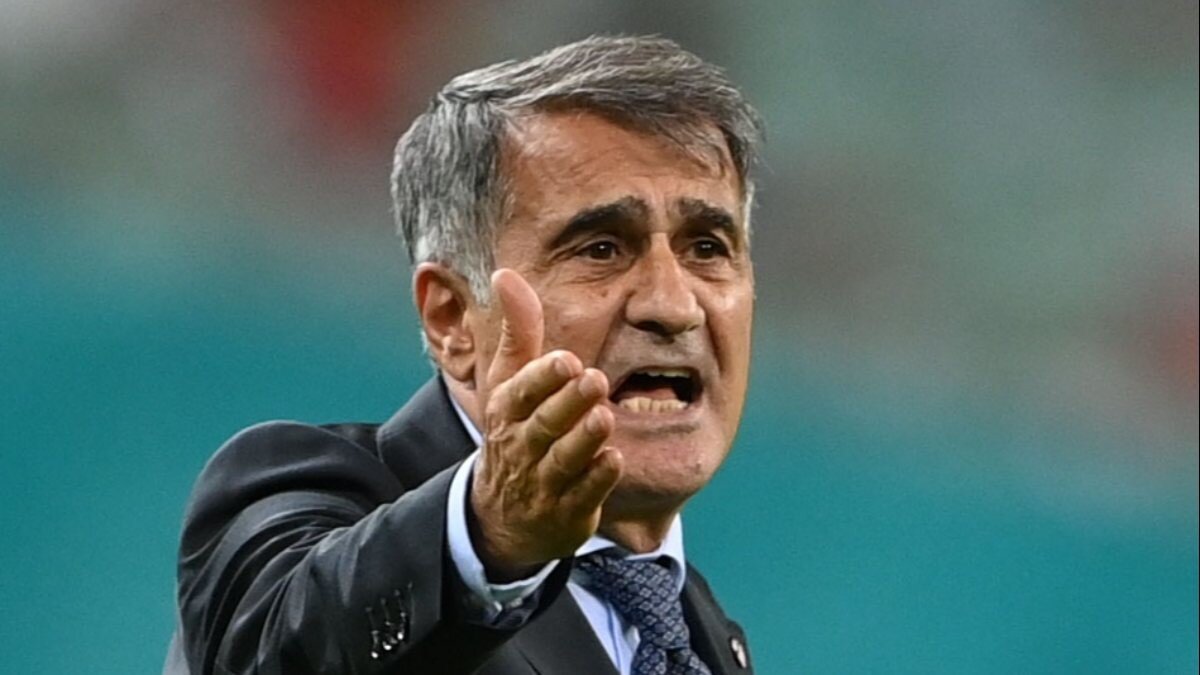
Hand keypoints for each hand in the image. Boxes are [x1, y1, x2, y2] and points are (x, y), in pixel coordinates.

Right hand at [469, 269, 623, 580]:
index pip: (521, 392)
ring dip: (583, 439)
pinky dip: (596, 480)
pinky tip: (614, 461)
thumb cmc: (515, 430)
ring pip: (562, 460)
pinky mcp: (567, 511)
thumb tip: (505, 274)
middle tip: (594, 380)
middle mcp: (522, 446)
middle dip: (567, 403)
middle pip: (543, 424)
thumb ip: (517, 330)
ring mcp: (543, 481)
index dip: (543, 377)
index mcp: (507, 411)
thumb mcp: (509, 381)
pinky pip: (582, 496)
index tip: (567, 361)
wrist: (502, 514)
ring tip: (604, 416)